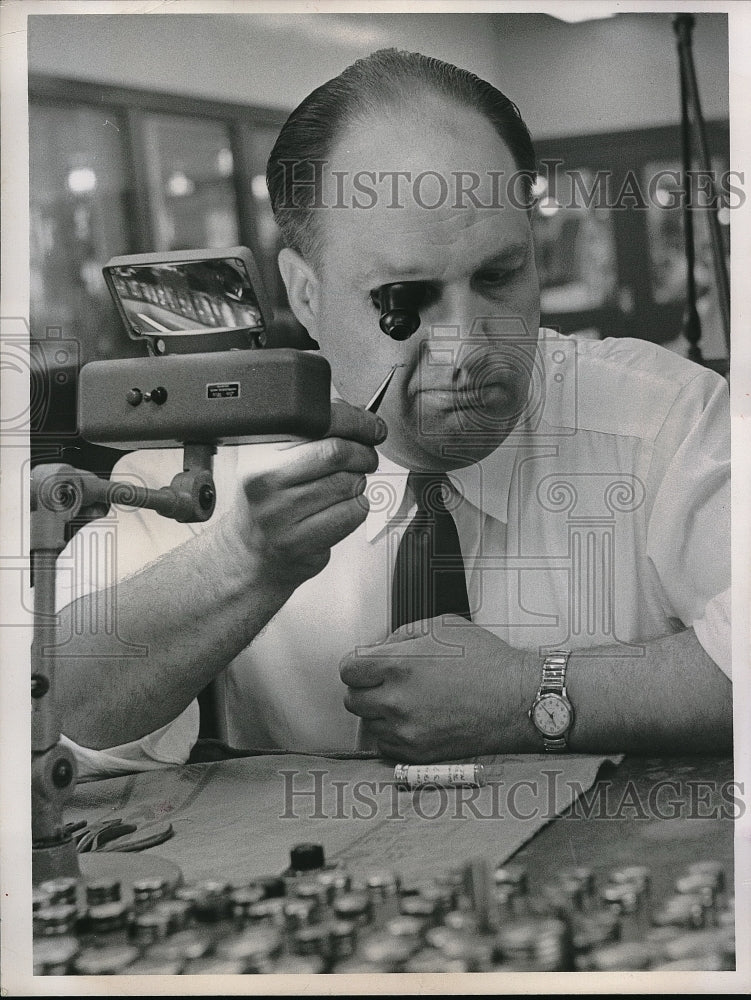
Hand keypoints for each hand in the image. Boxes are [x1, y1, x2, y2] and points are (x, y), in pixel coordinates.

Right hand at [218, 399, 386, 590]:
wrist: (254, 548)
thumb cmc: (272, 498)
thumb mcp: (277, 458)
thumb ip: (313, 435)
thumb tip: (362, 421)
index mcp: (259, 451)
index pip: (318, 422)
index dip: (356, 422)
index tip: (372, 427)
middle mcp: (264, 480)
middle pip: (337, 453)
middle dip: (363, 453)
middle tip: (366, 458)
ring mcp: (280, 514)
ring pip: (349, 484)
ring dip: (359, 482)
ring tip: (344, 486)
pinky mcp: (299, 542)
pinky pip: (352, 513)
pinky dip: (358, 507)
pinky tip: (340, 508)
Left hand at [340, 616, 537, 760]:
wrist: (519, 700)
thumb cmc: (488, 662)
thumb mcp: (443, 627)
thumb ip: (403, 634)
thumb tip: (381, 647)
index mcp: (399, 664)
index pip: (348, 670)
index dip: (356, 665)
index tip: (364, 666)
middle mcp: (398, 700)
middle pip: (352, 699)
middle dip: (365, 688)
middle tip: (384, 683)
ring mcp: (407, 730)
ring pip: (369, 724)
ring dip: (380, 712)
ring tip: (406, 701)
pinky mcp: (419, 753)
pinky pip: (387, 745)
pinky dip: (394, 734)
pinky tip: (415, 720)